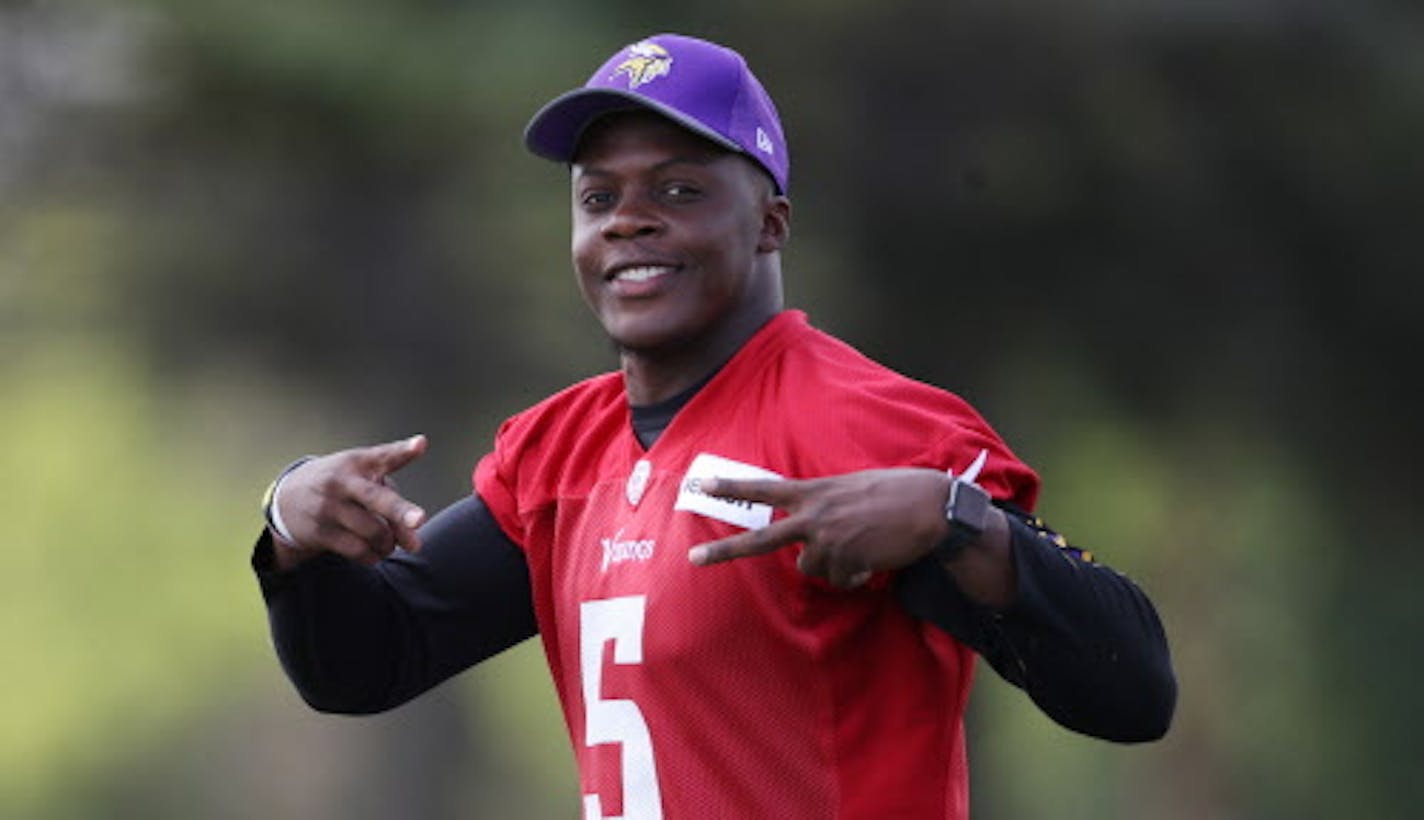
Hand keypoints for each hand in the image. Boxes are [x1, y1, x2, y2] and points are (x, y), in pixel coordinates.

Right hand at [271, 435, 429, 565]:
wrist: (289, 498)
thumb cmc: (345, 486)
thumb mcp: (365, 478)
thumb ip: (395, 503)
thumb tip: (413, 545)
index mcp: (358, 462)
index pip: (383, 455)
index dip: (403, 451)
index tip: (420, 445)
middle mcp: (342, 482)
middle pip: (376, 498)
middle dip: (399, 510)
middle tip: (420, 520)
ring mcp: (328, 507)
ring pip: (374, 531)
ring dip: (390, 542)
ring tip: (389, 542)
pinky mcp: (320, 532)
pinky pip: (358, 550)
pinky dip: (374, 555)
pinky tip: (375, 552)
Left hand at [686, 468, 952, 588]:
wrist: (931, 507)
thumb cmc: (896, 492)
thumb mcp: (850, 487)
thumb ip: (824, 504)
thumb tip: (813, 535)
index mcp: (814, 491)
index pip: (763, 488)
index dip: (731, 486)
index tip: (699, 484)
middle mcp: (814, 516)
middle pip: (759, 540)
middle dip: (724, 552)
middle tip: (693, 560)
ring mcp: (828, 540)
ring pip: (810, 568)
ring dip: (831, 565)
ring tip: (861, 548)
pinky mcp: (847, 562)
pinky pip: (839, 580)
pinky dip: (854, 575)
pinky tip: (873, 559)